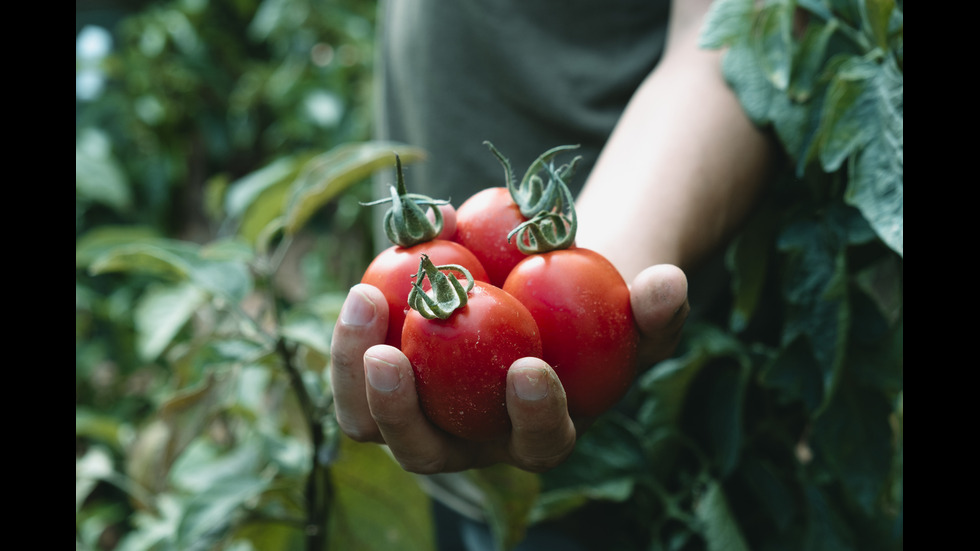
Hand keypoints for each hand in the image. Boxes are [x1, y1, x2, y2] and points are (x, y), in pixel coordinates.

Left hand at [329, 265, 687, 473]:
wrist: (545, 301)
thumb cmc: (597, 317)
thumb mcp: (636, 314)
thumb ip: (655, 310)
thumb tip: (668, 284)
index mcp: (538, 435)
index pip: (538, 445)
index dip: (534, 418)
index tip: (530, 365)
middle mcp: (472, 440)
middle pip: (425, 453)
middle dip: (402, 413)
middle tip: (390, 355)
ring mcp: (422, 416)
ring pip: (369, 423)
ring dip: (353, 370)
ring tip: (364, 297)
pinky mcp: (385, 381)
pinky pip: (356, 372)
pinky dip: (354, 331)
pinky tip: (371, 277)